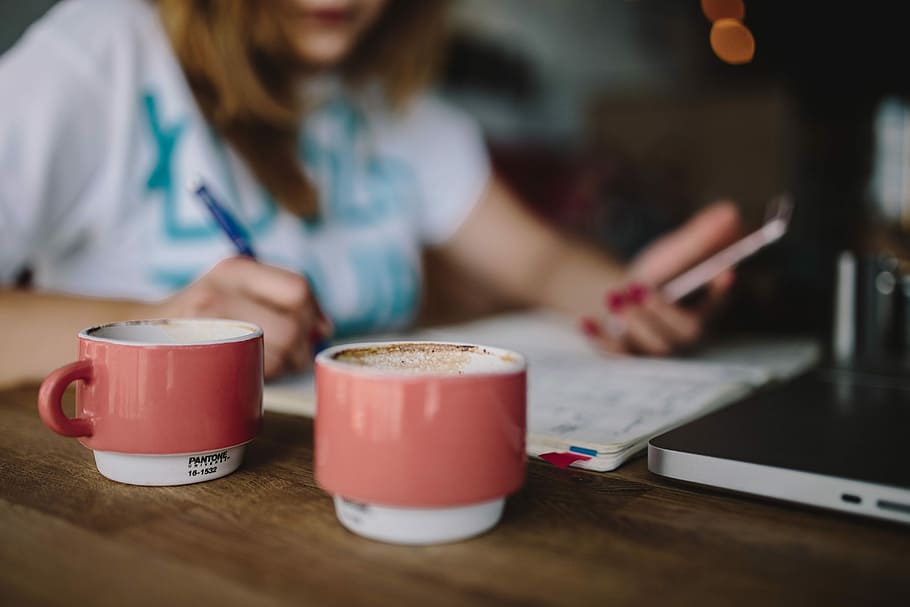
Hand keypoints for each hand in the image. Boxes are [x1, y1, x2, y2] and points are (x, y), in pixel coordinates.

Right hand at [148, 257, 331, 377]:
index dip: (315, 311)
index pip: (297, 288)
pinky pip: (257, 371)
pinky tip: (253, 365)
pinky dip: (267, 373)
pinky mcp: (204, 357)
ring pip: (277, 353)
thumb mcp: (235, 284)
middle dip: (303, 344)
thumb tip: (325, 327)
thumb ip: (282, 294)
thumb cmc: (203, 310)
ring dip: (286, 362)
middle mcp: (220, 294)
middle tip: (296, 350)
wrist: (141, 332)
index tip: (316, 326)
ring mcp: (208, 328)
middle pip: (292, 326)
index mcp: (235, 269)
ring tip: (272, 358)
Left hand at [582, 201, 741, 355]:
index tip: (723, 273)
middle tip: (640, 289)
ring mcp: (655, 351)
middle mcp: (683, 337)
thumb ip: (700, 238)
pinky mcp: (627, 357)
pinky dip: (599, 339)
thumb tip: (731, 211)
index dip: (720, 292)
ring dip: (633, 323)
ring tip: (613, 297)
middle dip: (663, 312)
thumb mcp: (674, 254)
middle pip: (685, 335)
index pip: (717, 305)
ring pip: (652, 348)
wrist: (621, 298)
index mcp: (702, 310)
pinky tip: (585, 321)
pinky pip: (616, 356)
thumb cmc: (656, 277)